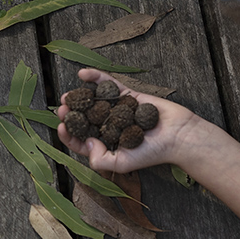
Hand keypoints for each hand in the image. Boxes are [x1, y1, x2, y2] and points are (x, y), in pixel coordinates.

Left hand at [56, 68, 205, 173]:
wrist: (179, 135)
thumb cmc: (153, 153)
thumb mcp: (123, 164)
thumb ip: (101, 160)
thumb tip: (87, 141)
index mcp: (107, 144)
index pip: (83, 141)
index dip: (69, 135)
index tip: (61, 127)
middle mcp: (111, 126)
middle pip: (85, 118)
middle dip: (72, 114)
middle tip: (62, 108)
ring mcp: (118, 110)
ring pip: (94, 101)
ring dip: (79, 97)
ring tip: (67, 95)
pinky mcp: (128, 95)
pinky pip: (109, 85)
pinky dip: (96, 78)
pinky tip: (83, 74)